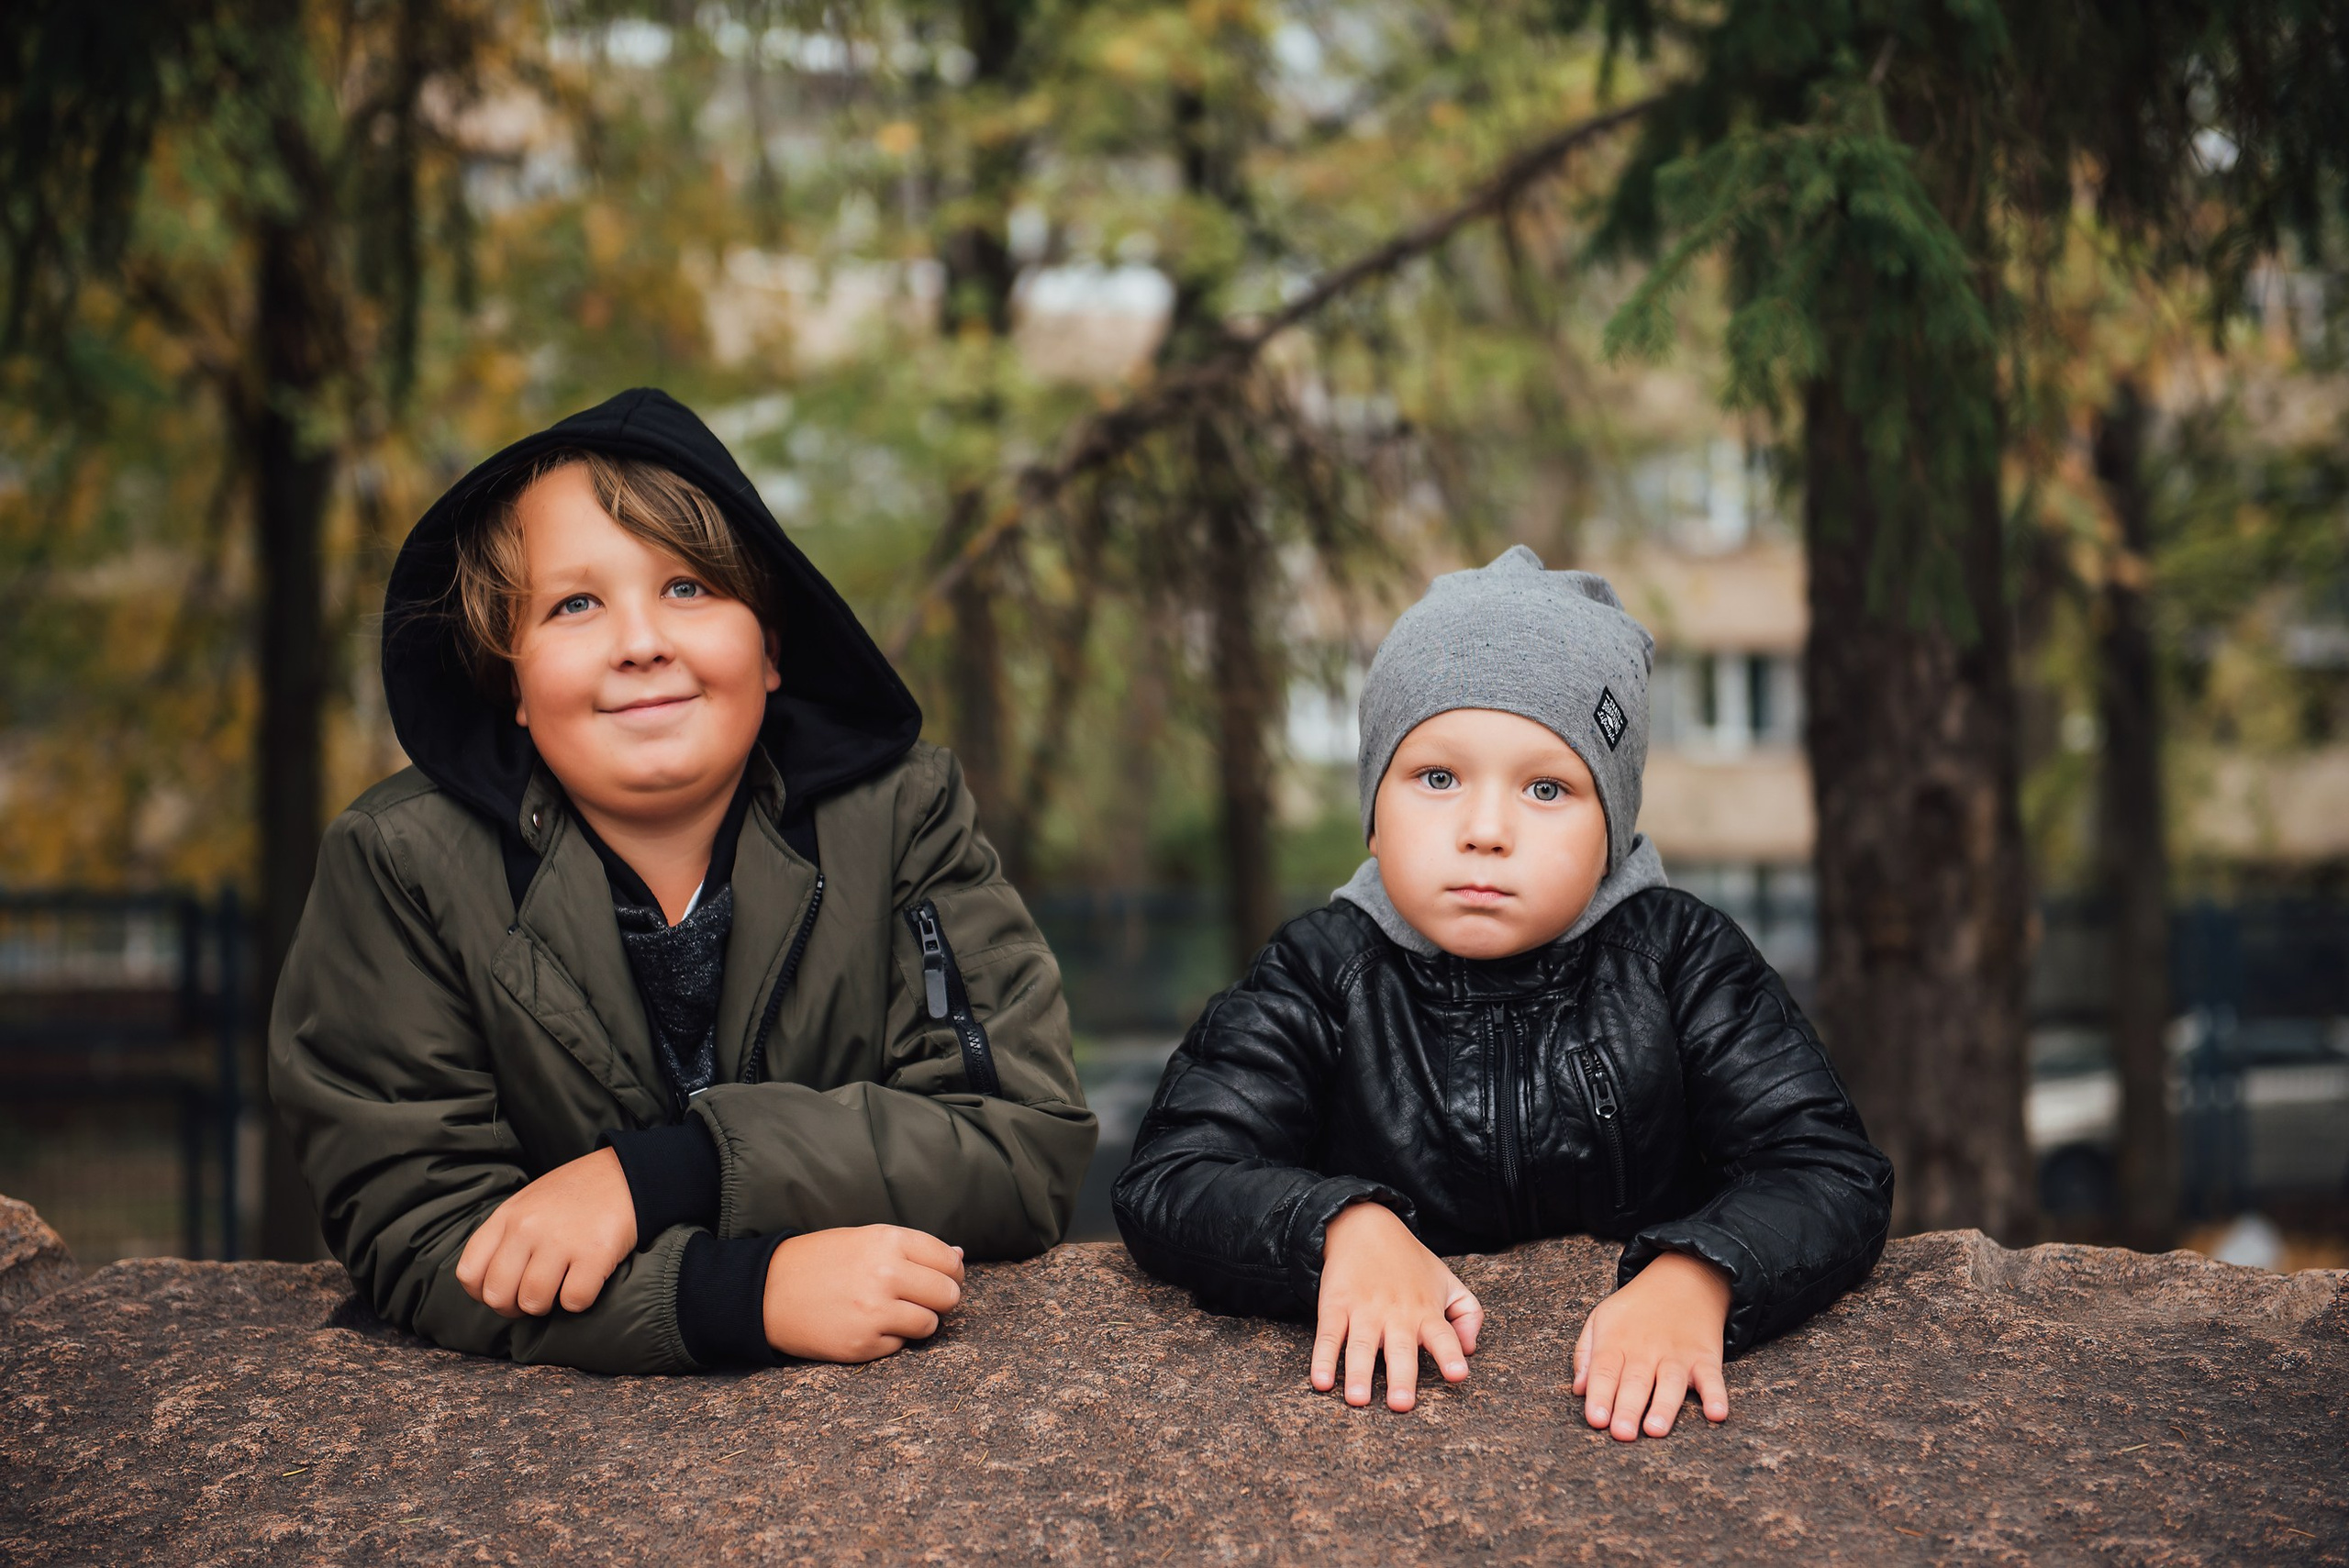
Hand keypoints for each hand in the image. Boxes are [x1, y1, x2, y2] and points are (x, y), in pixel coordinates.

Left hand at [456, 1147, 637, 1318]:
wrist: (627, 1172)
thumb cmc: (575, 1195)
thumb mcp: (528, 1204)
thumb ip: (505, 1237)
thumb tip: (490, 1287)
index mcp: (507, 1216)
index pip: (469, 1273)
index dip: (484, 1293)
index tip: (507, 1291)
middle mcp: (527, 1227)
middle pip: (497, 1295)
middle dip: (515, 1307)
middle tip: (535, 1297)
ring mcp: (560, 1240)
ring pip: (533, 1302)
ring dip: (548, 1305)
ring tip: (561, 1287)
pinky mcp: (595, 1253)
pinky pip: (573, 1301)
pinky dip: (580, 1301)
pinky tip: (586, 1281)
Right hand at [763, 1226, 966, 1361]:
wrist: (767, 1291)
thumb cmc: (822, 1261)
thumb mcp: (866, 1239)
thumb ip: (915, 1249)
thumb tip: (959, 1256)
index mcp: (889, 1241)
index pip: (950, 1261)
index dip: (951, 1273)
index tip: (940, 1278)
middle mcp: (887, 1274)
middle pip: (948, 1295)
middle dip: (939, 1299)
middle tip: (919, 1298)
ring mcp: (875, 1311)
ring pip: (930, 1324)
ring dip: (917, 1321)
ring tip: (890, 1312)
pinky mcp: (863, 1344)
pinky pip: (900, 1345)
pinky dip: (890, 1338)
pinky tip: (866, 1325)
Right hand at [1311, 1202, 1481, 1411]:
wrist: (1363, 1227)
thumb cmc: (1411, 1264)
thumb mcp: (1449, 1281)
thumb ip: (1469, 1314)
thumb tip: (1469, 1350)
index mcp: (1427, 1311)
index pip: (1444, 1336)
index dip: (1451, 1355)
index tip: (1458, 1374)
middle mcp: (1397, 1314)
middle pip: (1400, 1349)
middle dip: (1401, 1377)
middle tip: (1402, 1405)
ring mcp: (1363, 1310)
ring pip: (1360, 1347)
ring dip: (1358, 1374)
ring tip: (1358, 1400)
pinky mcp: (1335, 1306)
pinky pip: (1328, 1336)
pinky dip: (1322, 1359)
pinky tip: (1321, 1382)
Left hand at [1574, 1250, 1731, 1439]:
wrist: (1682, 1279)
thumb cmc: (1634, 1310)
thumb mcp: (1600, 1319)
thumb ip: (1585, 1354)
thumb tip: (1578, 1390)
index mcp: (1616, 1342)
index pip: (1604, 1371)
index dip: (1599, 1395)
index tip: (1595, 1420)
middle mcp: (1646, 1350)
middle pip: (1635, 1382)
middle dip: (1627, 1409)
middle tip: (1621, 1434)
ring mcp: (1677, 1355)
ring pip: (1670, 1383)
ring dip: (1664, 1407)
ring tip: (1655, 1429)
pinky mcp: (1705, 1357)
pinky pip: (1712, 1378)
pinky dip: (1716, 1395)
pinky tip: (1716, 1412)